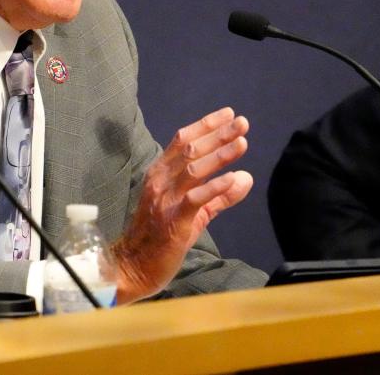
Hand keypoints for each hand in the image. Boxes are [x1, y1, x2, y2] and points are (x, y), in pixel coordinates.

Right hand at [112, 107, 251, 303]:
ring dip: (220, 154)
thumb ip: (219, 195)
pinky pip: (195, 199)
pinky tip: (234, 178)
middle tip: (242, 122)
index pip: (182, 141)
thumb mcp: (193, 212)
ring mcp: (165, 200)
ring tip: (242, 142)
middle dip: (218, 134)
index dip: (206, 125)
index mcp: (160, 174)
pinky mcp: (173, 222)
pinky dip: (216, 187)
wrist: (133, 267)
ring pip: (194, 169)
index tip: (228, 114)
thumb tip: (246, 177)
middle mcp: (160, 181)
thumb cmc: (161, 237)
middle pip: (191, 150)